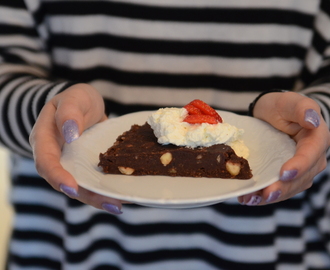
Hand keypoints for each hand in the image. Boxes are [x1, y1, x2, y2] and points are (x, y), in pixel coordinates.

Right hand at [29, 83, 123, 213]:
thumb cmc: (75, 98)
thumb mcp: (73, 98)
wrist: (84, 103)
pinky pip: (94, 178)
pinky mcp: (86, 166)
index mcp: (45, 140)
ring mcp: (72, 163)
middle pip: (66, 181)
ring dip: (99, 196)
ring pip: (82, 184)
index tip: (72, 188)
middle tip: (111, 203)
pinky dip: (107, 187)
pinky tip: (123, 193)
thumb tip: (70, 134)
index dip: (57, 177)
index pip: (46, 162)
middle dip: (87, 195)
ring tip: (120, 204)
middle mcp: (57, 156)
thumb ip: (69, 113)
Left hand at [238, 91, 329, 205]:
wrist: (272, 114)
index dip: (300, 165)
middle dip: (283, 188)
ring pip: (290, 188)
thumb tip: (312, 119)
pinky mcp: (286, 176)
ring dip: (271, 197)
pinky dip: (264, 195)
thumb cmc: (282, 107)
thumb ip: (301, 108)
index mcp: (316, 139)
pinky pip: (279, 188)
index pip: (311, 154)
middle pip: (301, 178)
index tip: (284, 173)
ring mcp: (300, 169)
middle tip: (265, 194)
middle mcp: (312, 158)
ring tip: (251, 199)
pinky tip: (248, 198)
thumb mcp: (289, 102)